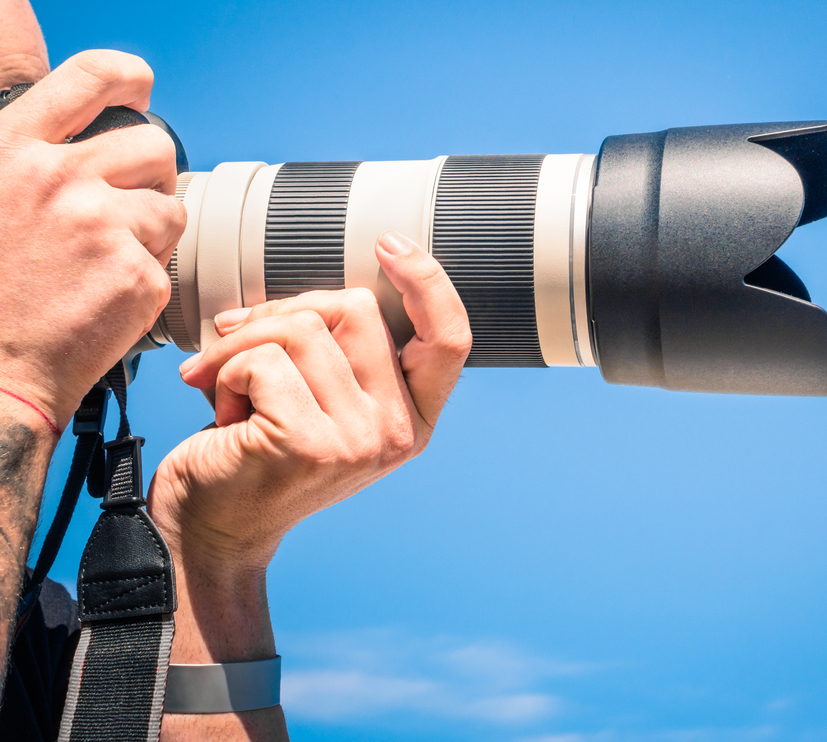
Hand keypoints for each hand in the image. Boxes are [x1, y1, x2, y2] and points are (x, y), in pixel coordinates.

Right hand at [0, 48, 184, 429]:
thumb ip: (28, 162)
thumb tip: (78, 143)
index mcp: (13, 150)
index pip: (90, 77)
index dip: (127, 77)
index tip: (141, 88)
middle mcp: (58, 178)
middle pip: (153, 147)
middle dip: (152, 177)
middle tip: (129, 209)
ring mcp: (101, 225)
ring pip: (171, 208)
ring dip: (154, 233)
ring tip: (109, 263)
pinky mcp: (135, 274)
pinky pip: (169, 263)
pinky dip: (148, 281)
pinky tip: (108, 297)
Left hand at [148, 229, 471, 575]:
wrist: (211, 530)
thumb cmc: (255, 453)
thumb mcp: (316, 399)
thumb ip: (336, 351)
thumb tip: (302, 298)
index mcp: (411, 417)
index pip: (449, 337)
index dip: (428, 281)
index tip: (388, 243)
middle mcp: (398, 431)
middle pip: (355, 309)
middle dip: (282, 312)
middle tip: (237, 346)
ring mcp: (360, 440)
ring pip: (302, 329)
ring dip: (242, 345)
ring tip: (225, 387)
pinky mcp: (312, 445)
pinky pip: (263, 360)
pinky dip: (223, 370)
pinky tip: (220, 410)